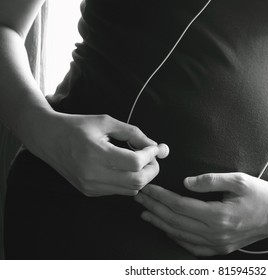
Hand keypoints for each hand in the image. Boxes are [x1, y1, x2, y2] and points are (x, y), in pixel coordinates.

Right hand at [25, 112, 168, 196]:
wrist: (48, 138)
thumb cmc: (78, 126)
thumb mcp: (106, 122)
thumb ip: (133, 133)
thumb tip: (155, 145)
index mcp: (96, 153)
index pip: (134, 163)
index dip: (150, 155)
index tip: (155, 148)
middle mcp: (92, 174)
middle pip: (137, 181)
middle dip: (152, 170)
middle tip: (153, 158)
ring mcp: (90, 186)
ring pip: (131, 189)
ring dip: (142, 177)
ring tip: (140, 162)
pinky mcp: (89, 192)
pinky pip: (119, 191)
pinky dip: (129, 181)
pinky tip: (125, 168)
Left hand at [135, 173, 267, 255]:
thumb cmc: (261, 193)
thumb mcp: (238, 179)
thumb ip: (210, 180)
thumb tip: (186, 182)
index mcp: (219, 215)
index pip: (179, 206)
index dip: (160, 197)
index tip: (147, 188)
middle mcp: (216, 233)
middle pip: (175, 221)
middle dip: (154, 208)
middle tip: (139, 198)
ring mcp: (218, 244)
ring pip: (180, 235)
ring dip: (160, 224)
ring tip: (145, 213)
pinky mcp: (221, 248)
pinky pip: (192, 247)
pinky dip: (175, 238)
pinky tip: (166, 230)